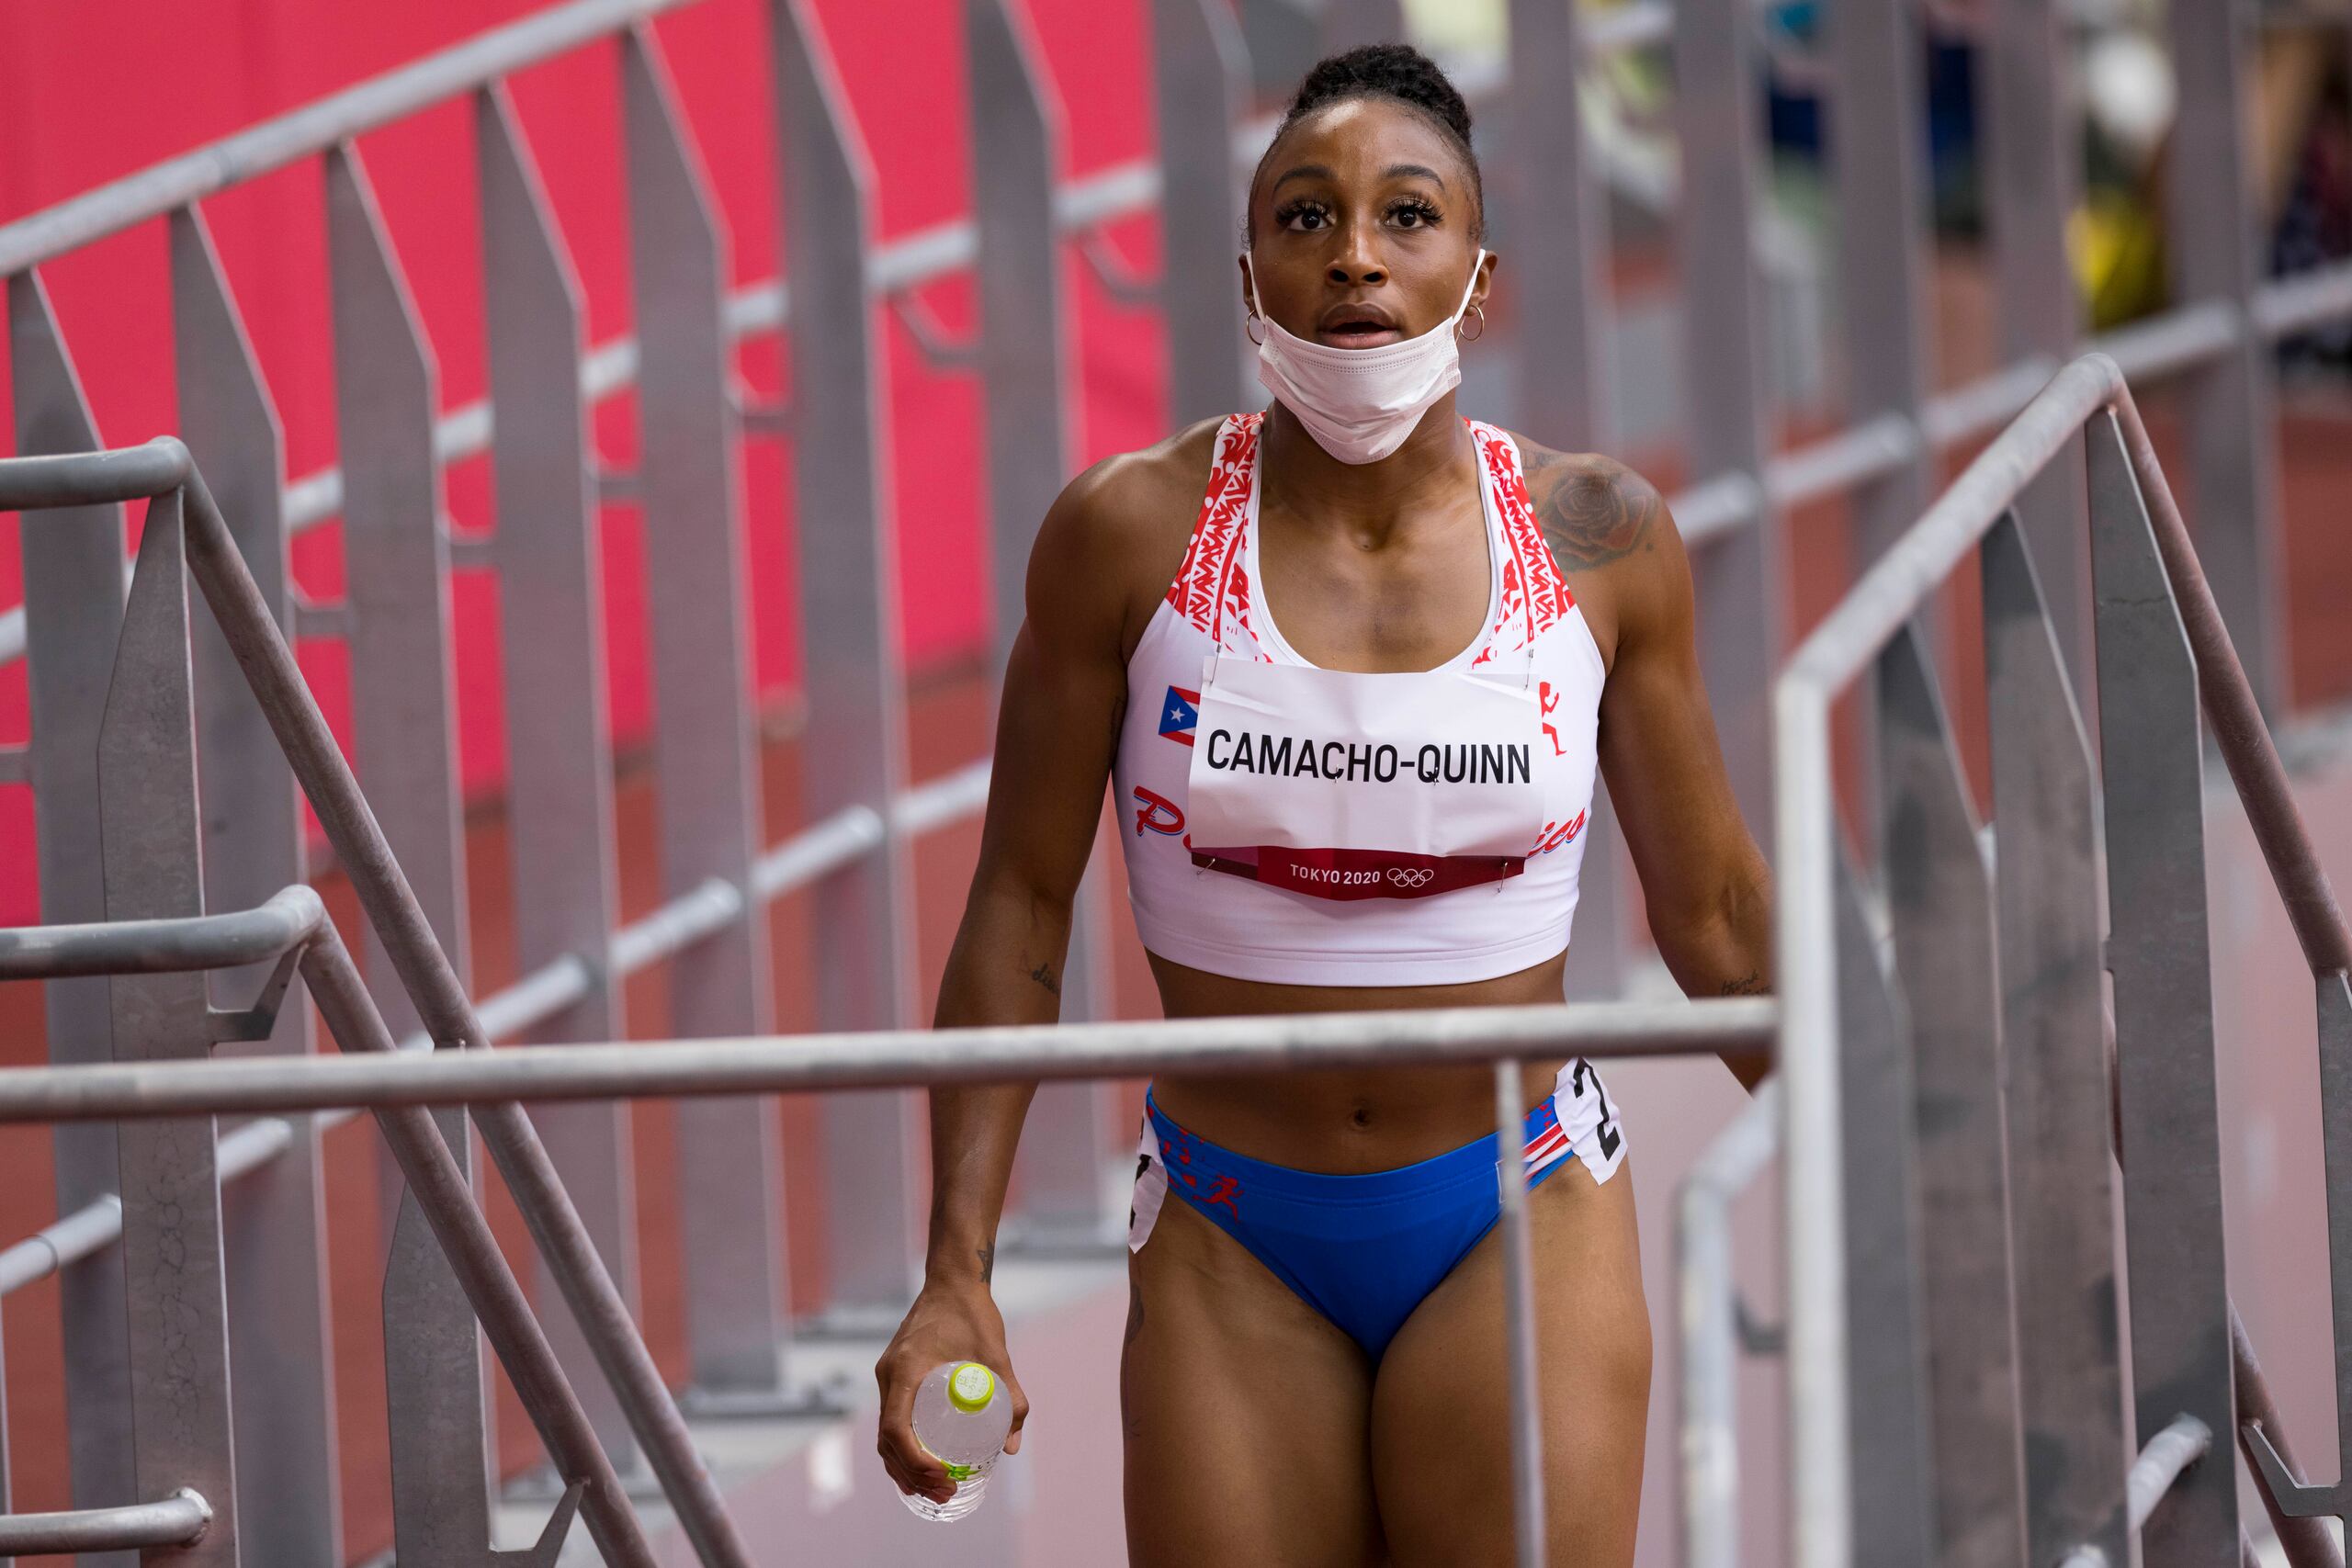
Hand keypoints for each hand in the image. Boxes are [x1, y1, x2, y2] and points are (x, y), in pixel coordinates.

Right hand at [874, 1279, 1029, 1503]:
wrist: (952, 1280)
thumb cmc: (974, 1314)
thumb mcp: (998, 1356)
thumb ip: (1011, 1398)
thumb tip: (1012, 1447)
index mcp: (905, 1370)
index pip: (896, 1429)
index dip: (915, 1460)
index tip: (942, 1475)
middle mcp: (888, 1376)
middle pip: (887, 1441)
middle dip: (912, 1475)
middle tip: (944, 1494)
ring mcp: (888, 1377)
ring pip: (885, 1436)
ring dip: (904, 1468)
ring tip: (933, 1491)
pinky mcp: (895, 1377)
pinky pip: (891, 1421)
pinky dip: (901, 1449)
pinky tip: (920, 1466)